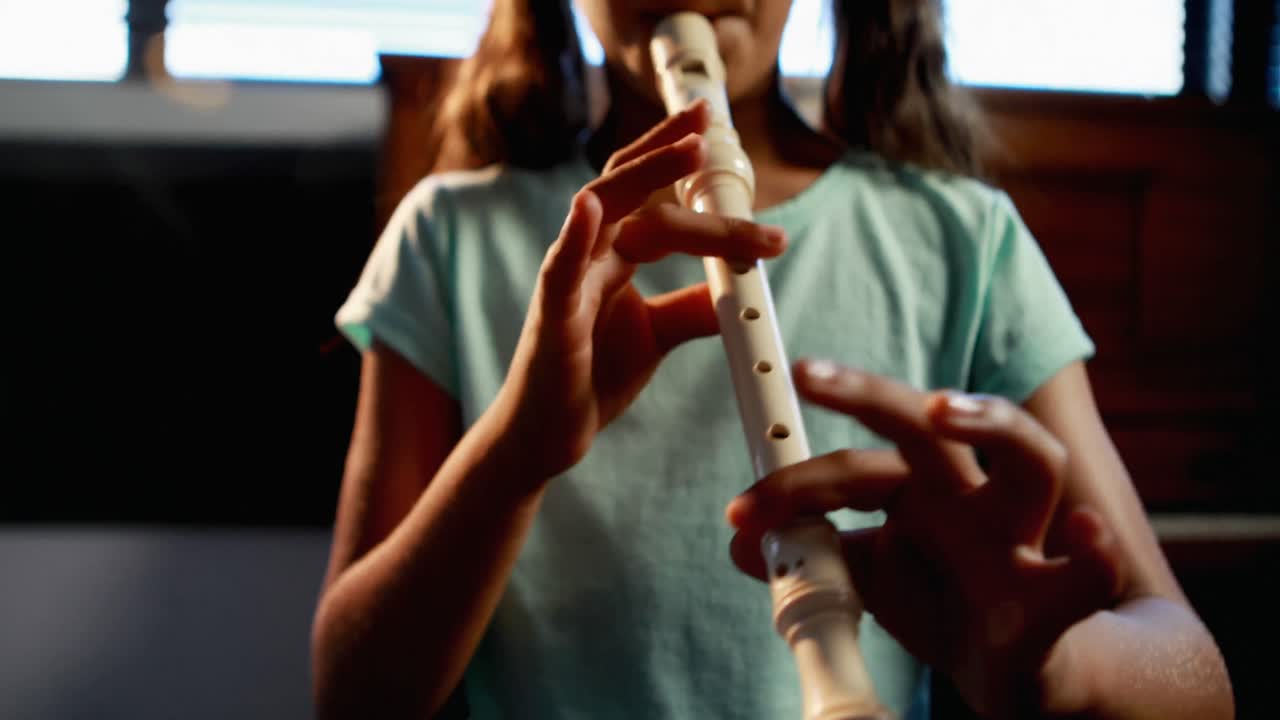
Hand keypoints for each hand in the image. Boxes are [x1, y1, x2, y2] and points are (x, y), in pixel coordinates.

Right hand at [493, 99, 786, 482]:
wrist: (547, 436)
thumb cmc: (591, 378)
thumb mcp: (657, 335)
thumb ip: (693, 307)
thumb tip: (738, 285)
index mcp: (614, 255)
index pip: (651, 196)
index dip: (679, 162)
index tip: (717, 129)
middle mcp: (588, 256)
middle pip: (629, 187)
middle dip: (669, 150)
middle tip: (711, 121)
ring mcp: (566, 282)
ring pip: (601, 212)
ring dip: (643, 177)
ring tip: (687, 147)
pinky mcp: (550, 319)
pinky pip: (560, 271)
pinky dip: (573, 238)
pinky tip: (588, 208)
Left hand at [725, 360, 1125, 717]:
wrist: (1023, 671)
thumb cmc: (944, 602)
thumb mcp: (868, 578)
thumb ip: (814, 556)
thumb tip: (741, 543)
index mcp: (919, 491)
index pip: (853, 467)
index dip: (793, 484)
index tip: (741, 511)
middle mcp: (970, 497)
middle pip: (928, 424)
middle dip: (868, 392)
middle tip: (806, 373)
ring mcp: (1018, 540)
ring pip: (1032, 459)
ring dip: (990, 423)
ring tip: (941, 409)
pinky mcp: (1056, 601)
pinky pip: (1088, 577)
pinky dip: (1092, 560)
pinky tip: (1086, 539)